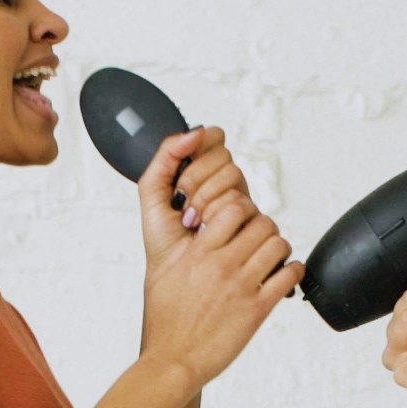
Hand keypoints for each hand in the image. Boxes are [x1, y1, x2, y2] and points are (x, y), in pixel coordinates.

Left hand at [136, 126, 251, 263]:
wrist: (173, 275)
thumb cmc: (164, 240)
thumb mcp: (153, 194)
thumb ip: (166, 156)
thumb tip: (192, 132)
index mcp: (205, 170)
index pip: (213, 137)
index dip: (197, 153)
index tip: (180, 178)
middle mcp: (227, 182)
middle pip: (224, 157)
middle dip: (196, 183)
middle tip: (183, 206)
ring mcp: (243, 201)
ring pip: (234, 178)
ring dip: (208, 202)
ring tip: (194, 223)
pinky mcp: (254, 223)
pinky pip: (245, 205)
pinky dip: (222, 219)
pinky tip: (210, 232)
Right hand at [137, 129, 301, 387]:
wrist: (171, 361)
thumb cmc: (164, 322)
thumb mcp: (161, 275)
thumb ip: (182, 249)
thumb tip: (193, 228)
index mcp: (197, 253)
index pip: (233, 207)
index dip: (242, 211)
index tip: (239, 222)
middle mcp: (221, 265)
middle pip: (263, 223)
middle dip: (264, 229)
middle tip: (259, 241)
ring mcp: (241, 286)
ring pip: (279, 244)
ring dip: (280, 248)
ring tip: (272, 259)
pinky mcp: (257, 310)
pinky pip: (289, 276)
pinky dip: (292, 272)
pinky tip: (283, 278)